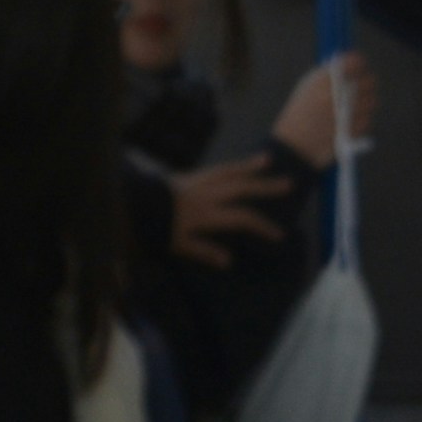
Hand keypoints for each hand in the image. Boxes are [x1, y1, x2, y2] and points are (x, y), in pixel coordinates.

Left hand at [166, 149, 294, 265]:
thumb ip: (204, 251)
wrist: (134, 203)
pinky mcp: (190, 176)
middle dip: (266, 187)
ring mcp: (199, 181)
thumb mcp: (178, 245)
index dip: (262, 225)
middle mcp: (207, 193)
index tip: (279, 234)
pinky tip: (239, 165)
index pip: (241, 217)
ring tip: (268, 161)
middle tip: (288, 184)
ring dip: (250, 167)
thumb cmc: (155, 228)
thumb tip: (229, 260)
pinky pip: (217, 168)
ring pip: (230, 171)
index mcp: (206, 213)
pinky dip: (231, 166)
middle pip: (242, 187)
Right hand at [277, 54, 370, 166]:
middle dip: (367, 82)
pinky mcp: (351, 131)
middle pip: (368, 82)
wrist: (293, 145)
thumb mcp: (307, 87)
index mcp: (323, 81)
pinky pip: (367, 120)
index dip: (358, 63)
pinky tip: (352, 120)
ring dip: (367, 101)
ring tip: (357, 104)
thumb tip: (347, 64)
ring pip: (371, 102)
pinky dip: (362, 119)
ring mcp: (345, 114)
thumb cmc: (299, 114)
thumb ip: (327, 75)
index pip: (354, 63)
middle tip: (365, 85)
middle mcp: (336, 95)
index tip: (359, 65)